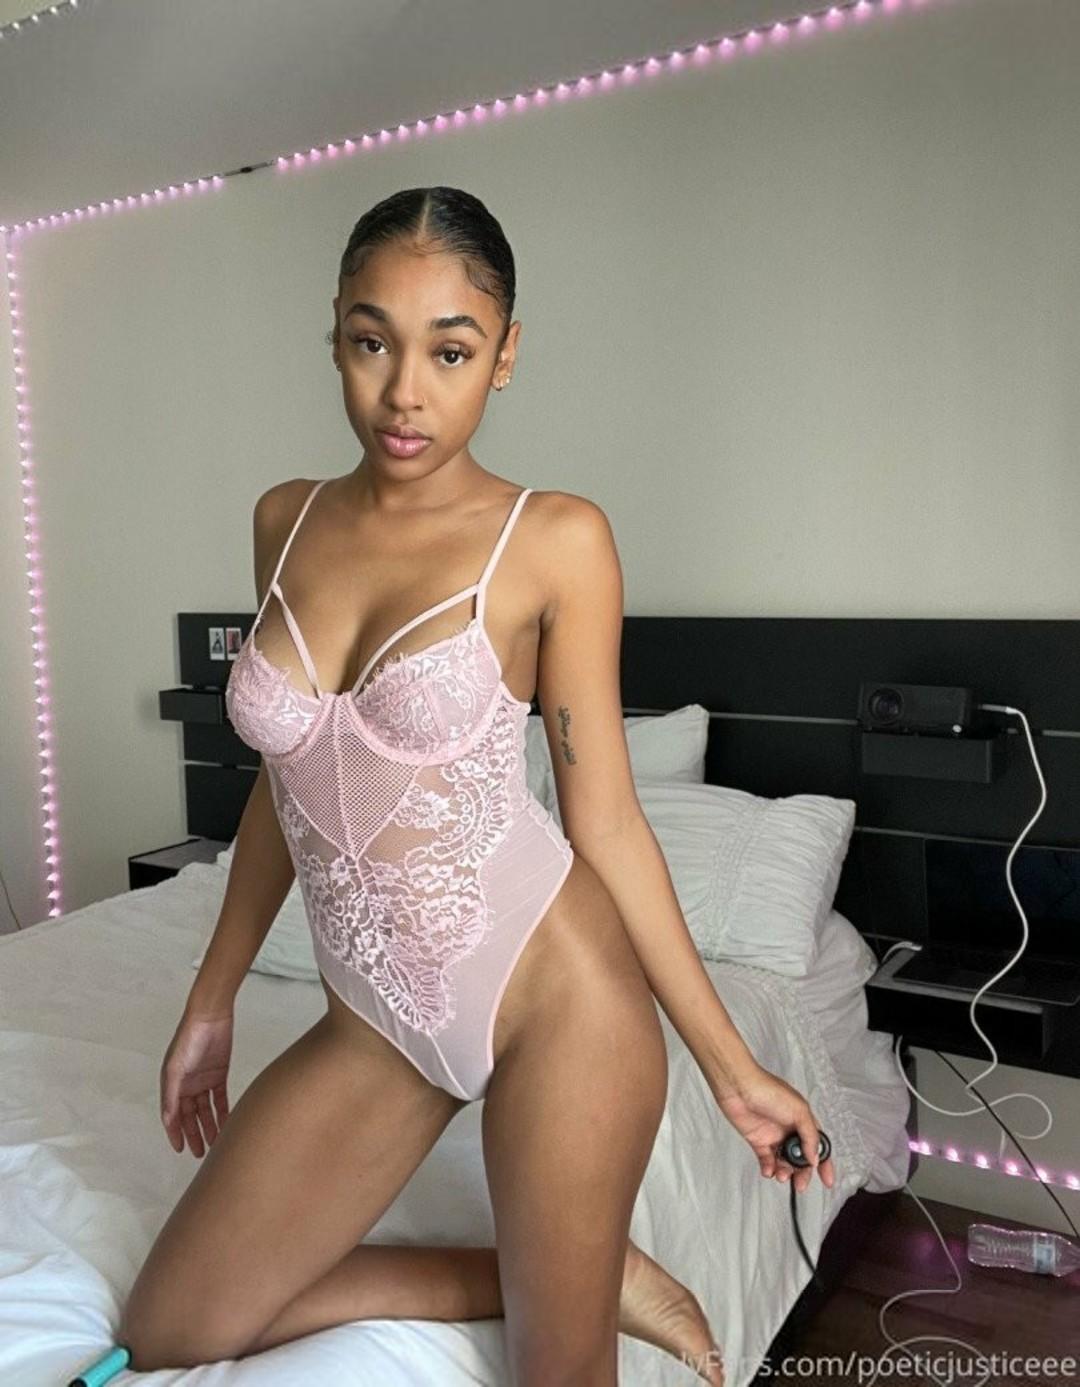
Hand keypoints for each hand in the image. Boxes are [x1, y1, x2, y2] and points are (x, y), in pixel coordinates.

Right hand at [160, 1005, 233, 1157]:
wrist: (211, 1016)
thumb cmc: (189, 1038)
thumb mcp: (175, 1068)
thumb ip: (171, 1095)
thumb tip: (168, 1120)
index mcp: (172, 1084)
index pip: (173, 1115)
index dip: (176, 1133)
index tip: (181, 1150)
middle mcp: (187, 1085)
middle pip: (191, 1116)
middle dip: (195, 1135)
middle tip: (201, 1153)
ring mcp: (203, 1080)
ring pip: (206, 1110)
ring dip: (210, 1126)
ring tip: (216, 1144)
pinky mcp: (219, 1074)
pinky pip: (220, 1098)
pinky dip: (223, 1111)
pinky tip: (227, 1124)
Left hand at [711, 1061, 834, 1193]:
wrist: (739, 1087)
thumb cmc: (768, 1089)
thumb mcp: (799, 1111)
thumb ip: (809, 1136)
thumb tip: (814, 1158)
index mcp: (803, 1120)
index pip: (818, 1145)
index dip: (824, 1163)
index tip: (827, 1180)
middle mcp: (790, 1129)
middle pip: (801, 1158)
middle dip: (802, 1173)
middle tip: (800, 1183)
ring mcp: (774, 1135)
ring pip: (784, 1162)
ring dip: (785, 1171)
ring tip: (781, 1174)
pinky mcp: (757, 1140)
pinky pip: (766, 1160)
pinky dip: (768, 1168)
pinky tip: (768, 1170)